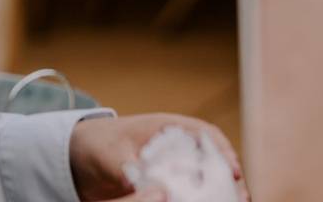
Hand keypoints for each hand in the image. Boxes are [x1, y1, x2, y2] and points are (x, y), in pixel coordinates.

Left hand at [69, 113, 249, 201]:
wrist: (81, 156)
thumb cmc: (99, 145)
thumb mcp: (109, 155)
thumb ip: (125, 166)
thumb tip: (140, 182)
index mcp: (169, 127)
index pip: (204, 134)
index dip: (223, 150)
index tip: (232, 170)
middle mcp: (179, 144)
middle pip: (215, 157)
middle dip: (232, 177)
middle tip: (242, 197)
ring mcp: (177, 165)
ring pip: (209, 176)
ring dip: (224, 191)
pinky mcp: (171, 183)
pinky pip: (193, 191)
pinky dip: (205, 198)